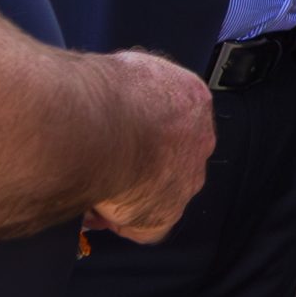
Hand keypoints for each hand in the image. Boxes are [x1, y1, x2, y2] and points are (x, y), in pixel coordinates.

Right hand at [79, 50, 214, 243]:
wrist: (99, 125)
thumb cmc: (107, 92)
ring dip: (132, 192)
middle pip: (174, 158)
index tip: (126, 136)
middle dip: (145, 164)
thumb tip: (117, 100)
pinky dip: (122, 223)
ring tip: (96, 185)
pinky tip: (99, 209)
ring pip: (161, 193)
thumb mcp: (130, 68)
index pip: (178, 120)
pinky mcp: (166, 214)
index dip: (149, 132)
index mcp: (193, 99)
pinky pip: (146, 228)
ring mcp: (186, 179)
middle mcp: (199, 141)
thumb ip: (137, 89)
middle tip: (110, 164)